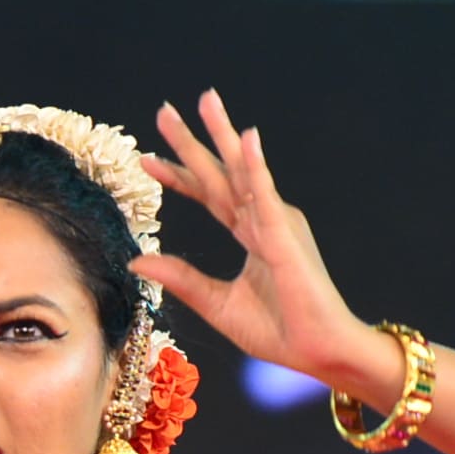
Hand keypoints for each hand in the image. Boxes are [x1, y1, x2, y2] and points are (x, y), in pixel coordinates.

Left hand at [137, 90, 390, 394]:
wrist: (319, 353)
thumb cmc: (280, 331)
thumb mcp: (216, 303)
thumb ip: (181, 278)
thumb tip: (136, 259)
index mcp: (251, 235)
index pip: (209, 197)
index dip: (180, 177)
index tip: (147, 158)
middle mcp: (264, 220)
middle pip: (220, 175)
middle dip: (192, 142)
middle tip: (164, 110)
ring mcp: (276, 223)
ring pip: (242, 171)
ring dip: (224, 135)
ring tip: (205, 100)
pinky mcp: (286, 234)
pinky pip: (266, 194)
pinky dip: (255, 166)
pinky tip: (246, 138)